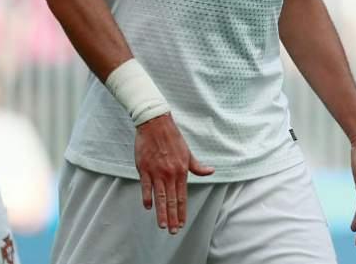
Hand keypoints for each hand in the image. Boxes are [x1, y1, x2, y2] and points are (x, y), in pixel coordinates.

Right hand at [135, 113, 213, 234]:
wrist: (156, 125)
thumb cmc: (172, 138)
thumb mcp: (188, 152)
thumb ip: (197, 166)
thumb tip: (210, 172)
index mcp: (182, 171)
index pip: (183, 196)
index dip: (182, 211)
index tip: (181, 223)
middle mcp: (170, 174)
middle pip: (172, 200)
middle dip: (172, 217)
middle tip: (172, 231)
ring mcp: (157, 172)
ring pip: (160, 196)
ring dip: (162, 212)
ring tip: (162, 225)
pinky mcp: (144, 168)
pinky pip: (146, 186)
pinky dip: (147, 197)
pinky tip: (148, 207)